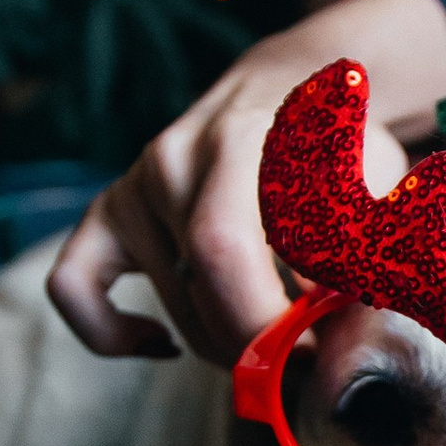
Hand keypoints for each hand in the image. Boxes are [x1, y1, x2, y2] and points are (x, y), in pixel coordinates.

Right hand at [46, 0, 445, 367]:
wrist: (288, 87)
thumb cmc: (338, 145)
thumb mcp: (370, 180)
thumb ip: (360, 249)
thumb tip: (338, 339)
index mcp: (239, 141)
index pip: (223, 253)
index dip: (264, 322)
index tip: (311, 355)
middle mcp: (174, 161)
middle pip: (198, 294)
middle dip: (258, 347)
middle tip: (305, 359)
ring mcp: (135, 187)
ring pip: (171, 307)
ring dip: (226, 341)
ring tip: (275, 331)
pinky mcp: (109, 213)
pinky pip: (74, 287)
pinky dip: (109, 331)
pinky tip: (162, 343)